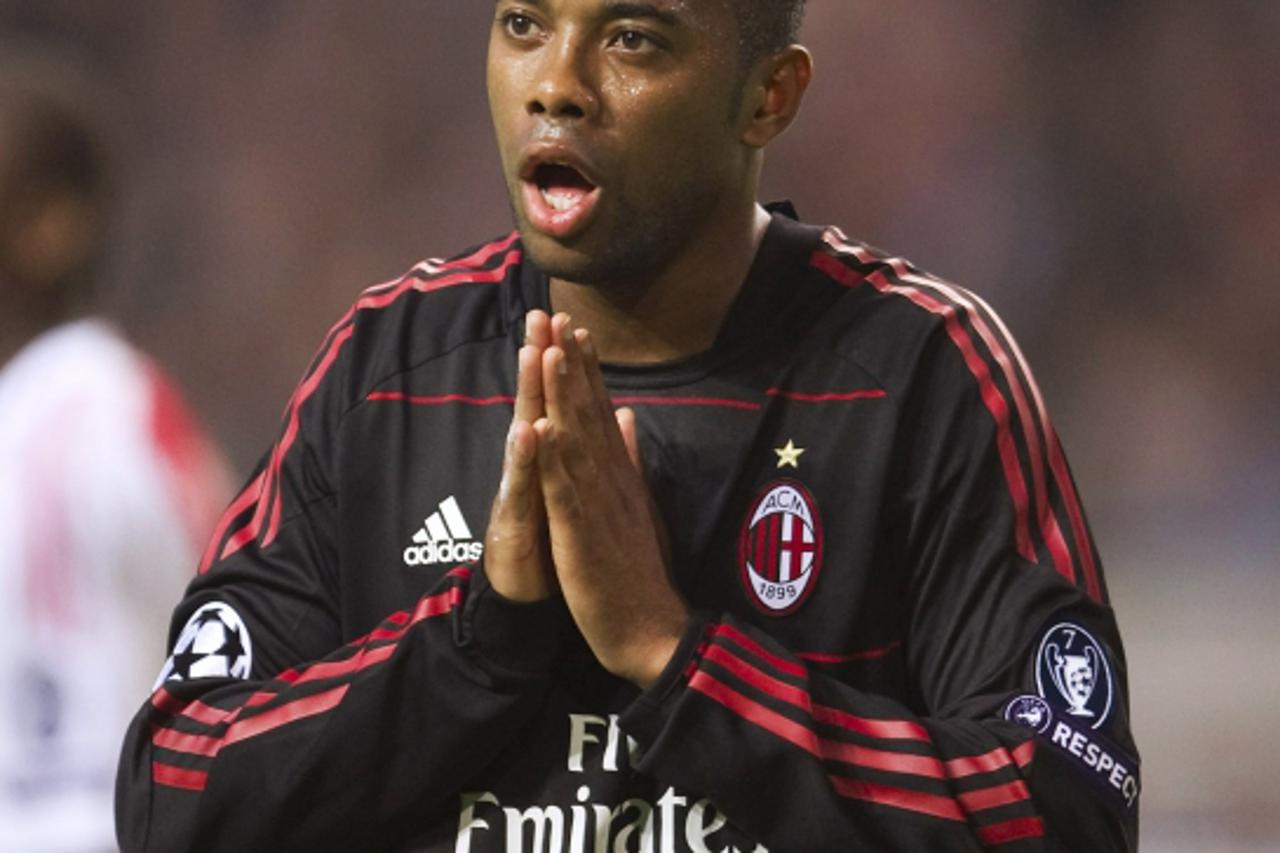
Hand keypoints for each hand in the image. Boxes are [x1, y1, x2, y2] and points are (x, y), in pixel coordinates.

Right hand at [482, 311, 553, 601]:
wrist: (527, 598)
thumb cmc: (549, 542)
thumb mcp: (569, 492)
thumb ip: (579, 452)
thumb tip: (594, 418)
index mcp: (551, 459)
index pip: (559, 402)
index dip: (565, 363)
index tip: (572, 319)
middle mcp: (530, 466)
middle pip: (535, 403)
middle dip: (538, 358)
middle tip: (541, 315)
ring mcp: (519, 489)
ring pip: (523, 434)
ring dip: (528, 394)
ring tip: (533, 353)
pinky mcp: (512, 520)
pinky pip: (520, 486)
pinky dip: (525, 459)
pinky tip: (528, 431)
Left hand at [534, 314, 687, 686]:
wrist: (652, 630)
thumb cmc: (639, 572)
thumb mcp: (638, 506)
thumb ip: (631, 459)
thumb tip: (628, 415)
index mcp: (620, 476)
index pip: (600, 412)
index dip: (585, 370)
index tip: (574, 328)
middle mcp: (611, 481)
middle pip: (588, 414)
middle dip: (571, 364)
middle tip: (559, 316)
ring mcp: (598, 506)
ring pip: (576, 441)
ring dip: (563, 395)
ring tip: (551, 350)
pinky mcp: (582, 536)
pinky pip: (564, 492)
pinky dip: (553, 459)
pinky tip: (542, 428)